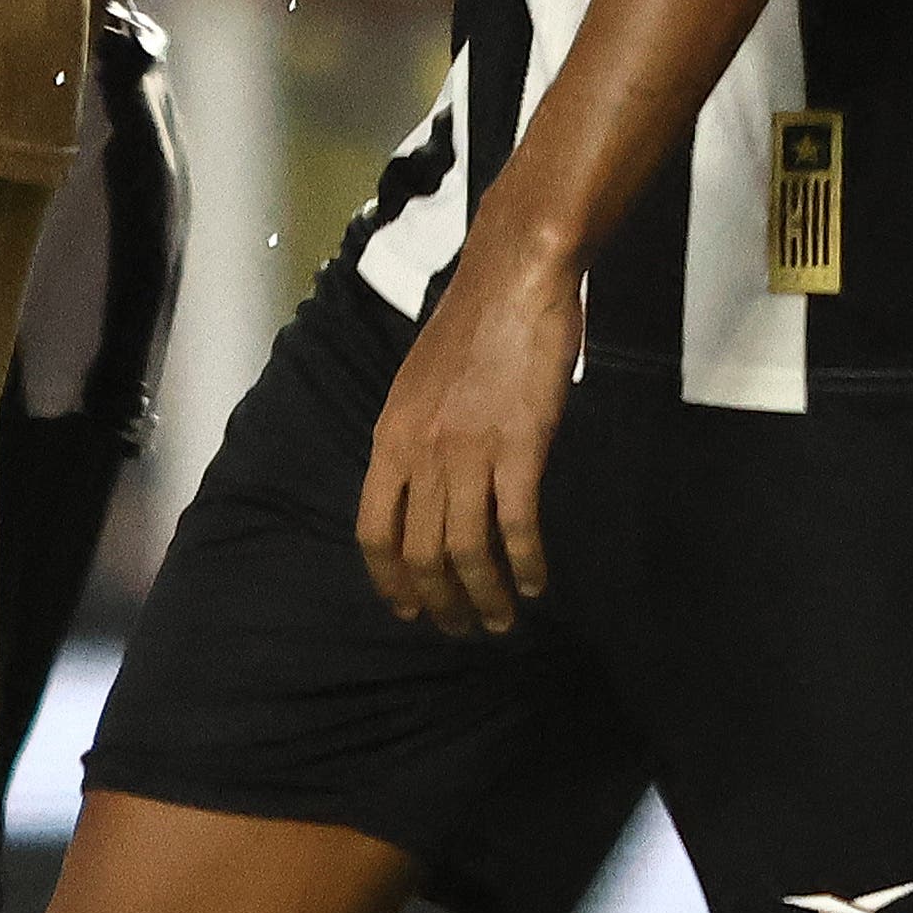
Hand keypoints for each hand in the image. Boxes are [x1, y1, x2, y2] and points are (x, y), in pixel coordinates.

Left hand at [355, 248, 577, 634]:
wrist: (511, 284)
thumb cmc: (469, 333)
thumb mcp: (416, 391)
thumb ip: (414, 443)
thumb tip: (423, 495)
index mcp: (389, 441)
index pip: (375, 531)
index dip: (390, 579)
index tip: (410, 610)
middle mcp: (420, 454)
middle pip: (421, 552)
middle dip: (443, 602)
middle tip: (466, 628)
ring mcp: (468, 452)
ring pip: (467, 550)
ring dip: (486, 595)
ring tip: (504, 621)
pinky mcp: (519, 447)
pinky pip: (516, 525)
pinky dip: (527, 564)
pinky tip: (537, 585)